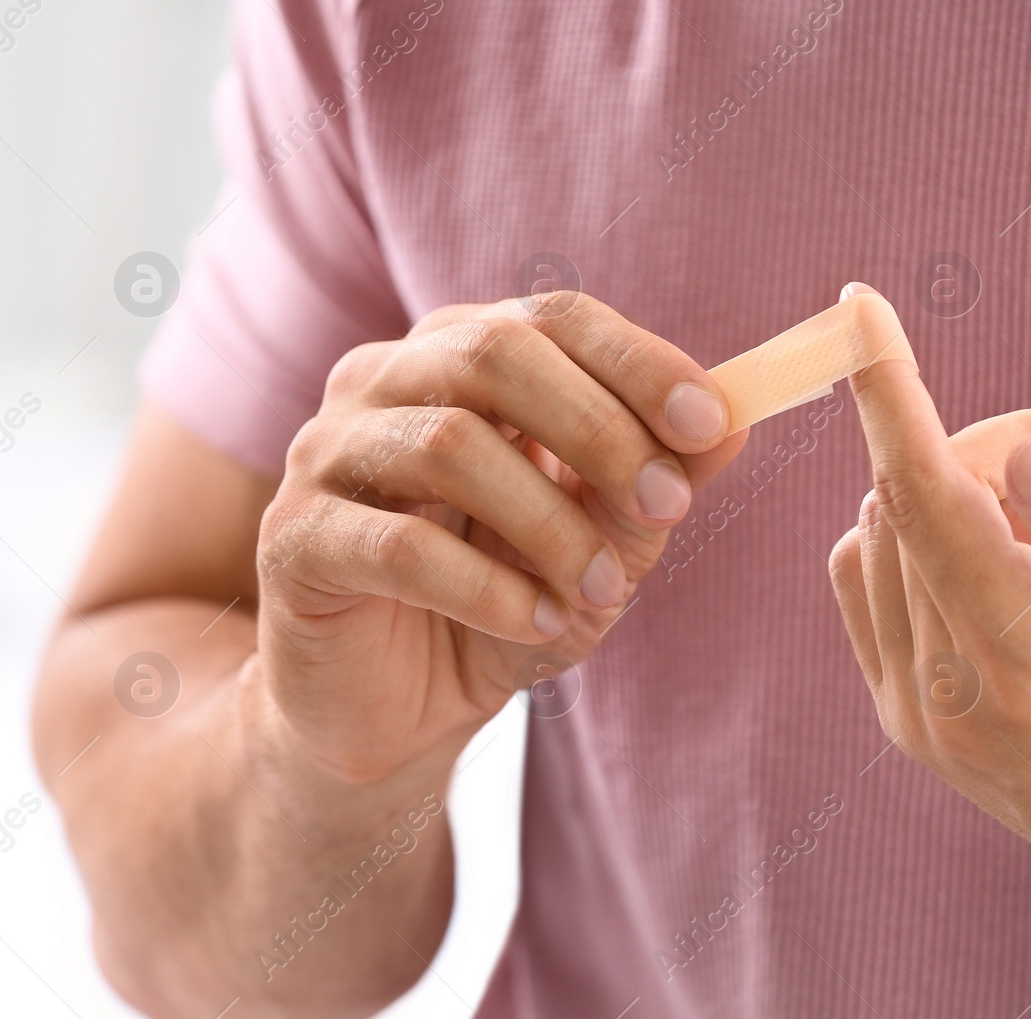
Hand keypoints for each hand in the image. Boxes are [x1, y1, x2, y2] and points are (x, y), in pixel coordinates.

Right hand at [254, 292, 747, 782]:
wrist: (394, 711)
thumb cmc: (502, 605)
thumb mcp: (602, 543)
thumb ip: (657, 478)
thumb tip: (737, 418)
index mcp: (460, 356)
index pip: (552, 318)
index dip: (638, 362)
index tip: (712, 421)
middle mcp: (384, 381)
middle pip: (494, 356)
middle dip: (600, 431)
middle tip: (669, 509)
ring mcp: (326, 454)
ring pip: (449, 447)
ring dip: (550, 525)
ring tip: (602, 593)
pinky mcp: (293, 540)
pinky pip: (399, 547)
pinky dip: (488, 589)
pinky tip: (538, 625)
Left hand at [827, 289, 1030, 970]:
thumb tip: (1023, 451)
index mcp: (1028, 667)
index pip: (925, 497)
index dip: (891, 392)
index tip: (858, 309)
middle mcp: (950, 699)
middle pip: (909, 500)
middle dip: (983, 446)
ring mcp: (920, 720)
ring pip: (879, 537)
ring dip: (952, 495)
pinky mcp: (913, 727)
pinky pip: (869, 588)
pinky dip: (915, 541)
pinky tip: (1004, 565)